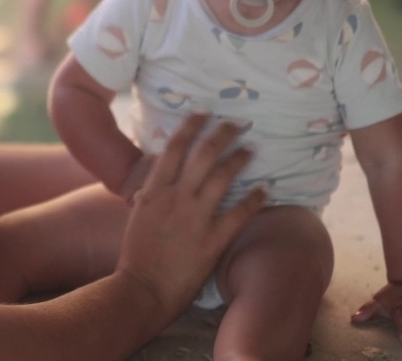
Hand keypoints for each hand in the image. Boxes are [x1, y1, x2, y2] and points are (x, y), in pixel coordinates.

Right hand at [116, 115, 264, 315]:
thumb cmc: (136, 255)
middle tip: (237, 123)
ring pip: (223, 177)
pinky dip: (255, 198)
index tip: (204, 113)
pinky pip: (240, 213)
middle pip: (203, 154)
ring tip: (252, 149)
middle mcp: (176, 197)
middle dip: (223, 134)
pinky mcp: (213, 239)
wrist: (143, 289)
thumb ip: (148, 197)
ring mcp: (195, 217)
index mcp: (154, 190)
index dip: (191, 126)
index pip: (175, 147)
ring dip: (240, 159)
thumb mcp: (138, 217)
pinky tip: (265, 189)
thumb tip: (151, 185)